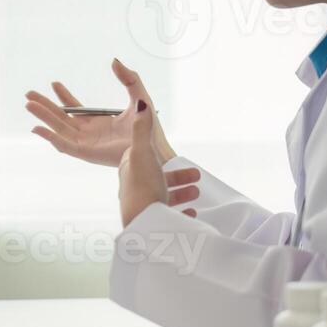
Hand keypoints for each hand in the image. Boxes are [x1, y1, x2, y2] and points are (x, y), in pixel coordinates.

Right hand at [26, 58, 174, 166]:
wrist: (153, 147)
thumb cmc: (148, 126)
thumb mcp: (138, 96)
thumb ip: (129, 78)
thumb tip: (114, 61)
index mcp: (98, 121)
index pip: (76, 109)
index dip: (64, 96)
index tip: (54, 83)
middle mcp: (89, 133)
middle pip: (61, 118)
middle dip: (45, 106)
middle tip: (29, 95)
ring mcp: (86, 143)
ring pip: (58, 129)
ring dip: (43, 117)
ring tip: (28, 105)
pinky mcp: (85, 153)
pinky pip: (63, 145)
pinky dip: (50, 137)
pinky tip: (37, 128)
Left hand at [118, 100, 196, 226]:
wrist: (143, 223)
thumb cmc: (143, 186)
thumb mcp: (143, 152)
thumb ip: (142, 128)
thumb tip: (140, 103)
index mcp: (130, 170)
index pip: (142, 158)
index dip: (157, 154)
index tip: (170, 154)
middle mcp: (134, 188)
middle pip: (157, 177)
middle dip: (177, 175)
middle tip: (196, 175)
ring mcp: (143, 207)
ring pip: (164, 197)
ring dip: (182, 193)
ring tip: (197, 192)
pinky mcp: (152, 223)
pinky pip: (169, 217)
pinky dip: (181, 213)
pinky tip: (192, 213)